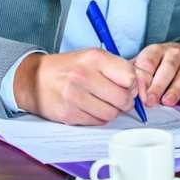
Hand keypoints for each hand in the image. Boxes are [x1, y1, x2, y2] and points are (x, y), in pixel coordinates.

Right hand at [12, 49, 138, 124]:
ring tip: (101, 102)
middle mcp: (84, 75)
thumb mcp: (94, 57)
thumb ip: (119, 68)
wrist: (35, 79)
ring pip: (111, 114)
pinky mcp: (69, 114)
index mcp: (95, 58)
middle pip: (123, 98)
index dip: (134, 85)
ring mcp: (75, 96)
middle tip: (117, 98)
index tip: (129, 86)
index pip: (130, 77)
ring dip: (111, 111)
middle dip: (125, 101)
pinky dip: (97, 118)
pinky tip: (89, 108)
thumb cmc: (70, 67)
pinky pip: (97, 122)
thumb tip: (144, 83)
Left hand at [133, 42, 179, 107]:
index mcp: (157, 50)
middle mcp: (174, 54)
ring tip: (167, 102)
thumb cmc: (159, 64)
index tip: (137, 92)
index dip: (143, 78)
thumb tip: (123, 89)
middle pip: (167, 68)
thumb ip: (136, 75)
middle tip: (150, 101)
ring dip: (175, 89)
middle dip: (158, 86)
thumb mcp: (145, 63)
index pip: (149, 61)